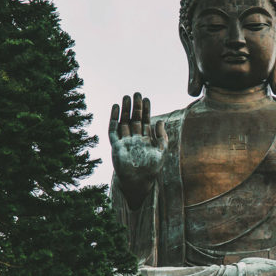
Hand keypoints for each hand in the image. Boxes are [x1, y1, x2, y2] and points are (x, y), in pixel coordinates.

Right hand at [110, 93, 167, 207]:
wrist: (139, 181)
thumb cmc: (151, 169)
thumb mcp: (161, 151)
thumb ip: (162, 136)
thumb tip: (160, 121)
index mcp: (145, 139)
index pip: (145, 121)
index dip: (146, 110)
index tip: (146, 99)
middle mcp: (134, 138)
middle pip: (134, 119)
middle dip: (135, 107)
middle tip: (136, 93)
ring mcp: (124, 141)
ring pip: (124, 121)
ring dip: (125, 110)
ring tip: (126, 97)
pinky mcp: (116, 145)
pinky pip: (113, 129)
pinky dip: (114, 118)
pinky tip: (116, 108)